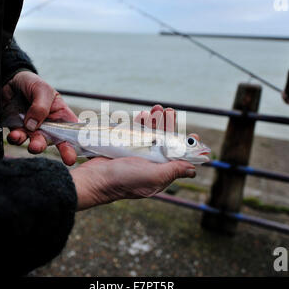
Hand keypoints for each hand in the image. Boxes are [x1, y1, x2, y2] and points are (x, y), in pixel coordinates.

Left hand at [2, 71, 78, 164]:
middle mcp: (50, 126)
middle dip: (65, 151)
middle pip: (60, 142)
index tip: (86, 150)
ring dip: (37, 146)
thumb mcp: (42, 89)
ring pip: (38, 143)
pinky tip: (14, 135)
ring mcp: (33, 130)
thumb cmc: (31, 83)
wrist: (8, 81)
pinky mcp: (18, 130)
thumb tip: (33, 126)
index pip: (75, 131)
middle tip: (69, 159)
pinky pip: (18, 138)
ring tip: (34, 146)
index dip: (82, 142)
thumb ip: (41, 107)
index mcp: (62, 116)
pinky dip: (16, 139)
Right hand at [71, 104, 195, 210]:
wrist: (95, 178)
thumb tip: (193, 170)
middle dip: (169, 125)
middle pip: (165, 142)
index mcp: (161, 173)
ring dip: (155, 120)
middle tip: (170, 111)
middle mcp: (151, 165)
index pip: (178, 158)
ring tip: (157, 108)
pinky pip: (135, 132)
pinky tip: (143, 115)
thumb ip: (173, 171)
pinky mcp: (124, 148)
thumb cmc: (125, 180)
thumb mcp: (154, 176)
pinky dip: (140, 123)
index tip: (193, 134)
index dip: (186, 146)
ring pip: (150, 134)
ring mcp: (137, 156)